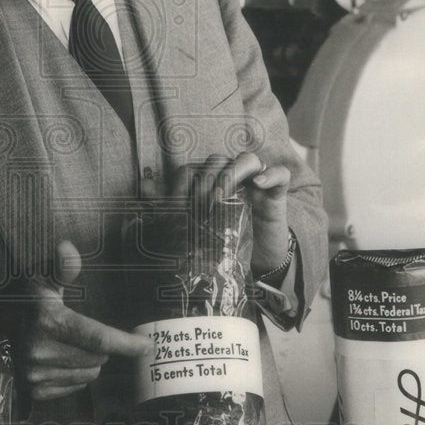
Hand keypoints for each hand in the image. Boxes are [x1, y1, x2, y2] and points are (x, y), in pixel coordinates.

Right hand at [19, 239, 153, 400]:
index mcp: (49, 321)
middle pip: (98, 357)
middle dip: (102, 347)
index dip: (126, 343)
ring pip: (88, 374)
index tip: (147, 346)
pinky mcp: (35, 391)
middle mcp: (42, 351)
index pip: (98, 337)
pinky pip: (74, 387)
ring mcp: (37, 374)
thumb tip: (67, 247)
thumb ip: (61, 267)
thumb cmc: (23, 300)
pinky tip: (62, 360)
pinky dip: (75, 375)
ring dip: (89, 361)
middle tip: (87, 333)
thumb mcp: (41, 279)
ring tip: (72, 345)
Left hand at [171, 153, 290, 276]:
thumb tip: (143, 185)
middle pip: (219, 160)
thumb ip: (169, 205)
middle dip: (206, 178)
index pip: (198, 166)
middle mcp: (234, 179)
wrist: (256, 266)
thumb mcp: (194, 226)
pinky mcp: (277, 195)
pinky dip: (271, 174)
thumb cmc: (222, 242)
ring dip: (231, 173)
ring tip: (222, 196)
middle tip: (201, 203)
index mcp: (212, 183)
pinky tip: (260, 183)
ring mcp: (257, 185)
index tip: (180, 202)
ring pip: (248, 159)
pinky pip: (281, 173)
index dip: (187, 178)